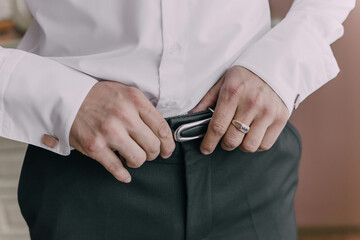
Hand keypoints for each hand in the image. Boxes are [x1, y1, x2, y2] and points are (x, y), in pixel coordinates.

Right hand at [43, 81, 174, 182]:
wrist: (68, 98)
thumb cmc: (100, 97)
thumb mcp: (126, 93)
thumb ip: (144, 109)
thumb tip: (161, 132)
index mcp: (135, 100)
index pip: (162, 127)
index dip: (168, 143)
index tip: (168, 150)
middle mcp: (124, 115)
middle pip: (153, 146)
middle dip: (153, 153)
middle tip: (147, 152)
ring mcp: (109, 132)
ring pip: (138, 159)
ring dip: (137, 162)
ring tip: (131, 157)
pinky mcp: (95, 146)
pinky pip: (116, 168)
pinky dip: (123, 175)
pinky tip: (125, 174)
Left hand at [191, 66, 288, 153]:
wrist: (276, 64)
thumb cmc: (245, 75)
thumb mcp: (223, 81)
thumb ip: (207, 100)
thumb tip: (192, 117)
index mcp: (233, 93)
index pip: (218, 126)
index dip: (209, 142)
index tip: (205, 149)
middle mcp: (251, 103)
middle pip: (232, 139)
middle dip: (224, 144)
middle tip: (224, 139)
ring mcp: (267, 112)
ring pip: (249, 146)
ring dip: (241, 145)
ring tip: (240, 136)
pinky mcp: (281, 118)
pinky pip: (265, 145)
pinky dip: (256, 145)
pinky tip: (252, 135)